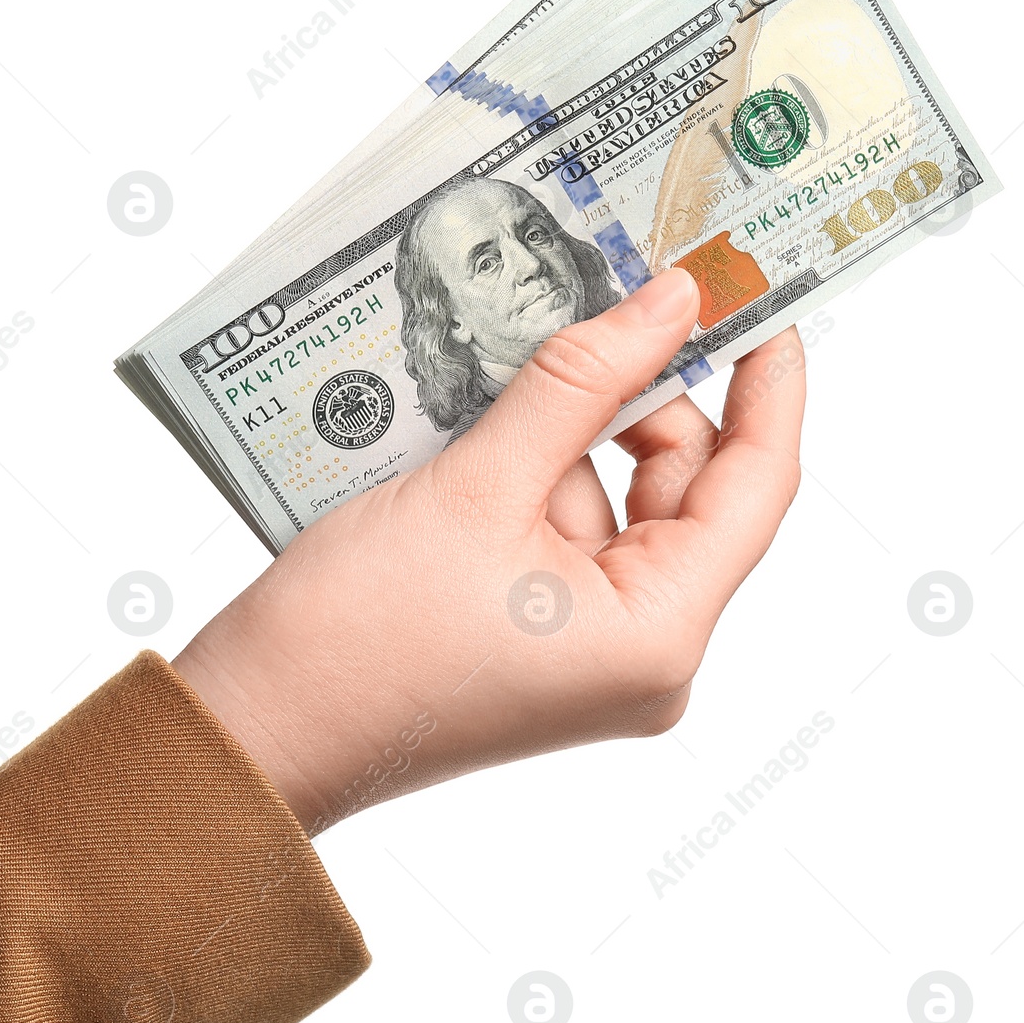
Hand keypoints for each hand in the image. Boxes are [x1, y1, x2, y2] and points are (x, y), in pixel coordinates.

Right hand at [172, 268, 805, 834]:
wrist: (257, 726)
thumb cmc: (357, 637)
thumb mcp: (477, 486)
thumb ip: (580, 384)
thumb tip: (666, 304)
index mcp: (657, 634)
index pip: (757, 485)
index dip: (767, 383)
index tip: (757, 296)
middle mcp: (643, 655)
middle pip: (683, 491)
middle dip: (639, 401)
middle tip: (601, 309)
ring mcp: (590, 651)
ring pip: (615, 503)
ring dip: (568, 434)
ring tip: (500, 383)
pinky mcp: (539, 639)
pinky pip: (566, 532)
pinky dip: (532, 474)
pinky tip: (472, 438)